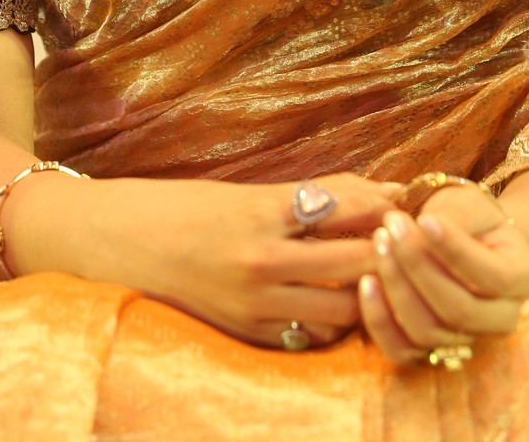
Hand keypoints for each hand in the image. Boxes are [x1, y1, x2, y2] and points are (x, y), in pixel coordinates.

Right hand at [80, 173, 396, 349]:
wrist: (124, 244)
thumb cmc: (191, 208)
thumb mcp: (251, 192)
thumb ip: (315, 194)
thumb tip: (384, 192)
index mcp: (262, 210)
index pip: (346, 207)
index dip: (382, 205)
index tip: (402, 202)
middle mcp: (262, 259)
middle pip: (356, 259)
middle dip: (387, 250)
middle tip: (404, 242)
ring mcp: (255, 303)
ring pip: (343, 307)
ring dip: (366, 291)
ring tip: (376, 275)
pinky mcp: (247, 333)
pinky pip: (311, 336)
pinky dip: (331, 323)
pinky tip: (336, 305)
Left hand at [359, 182, 528, 364]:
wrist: (464, 240)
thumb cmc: (469, 217)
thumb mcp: (470, 203)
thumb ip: (453, 216)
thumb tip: (422, 228)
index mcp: (521, 277)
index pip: (492, 275)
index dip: (455, 250)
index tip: (423, 218)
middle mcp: (501, 318)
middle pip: (459, 309)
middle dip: (418, 266)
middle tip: (391, 226)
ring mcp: (466, 340)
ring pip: (429, 331)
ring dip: (397, 287)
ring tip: (379, 242)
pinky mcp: (430, 351)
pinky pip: (402, 351)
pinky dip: (379, 321)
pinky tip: (366, 283)